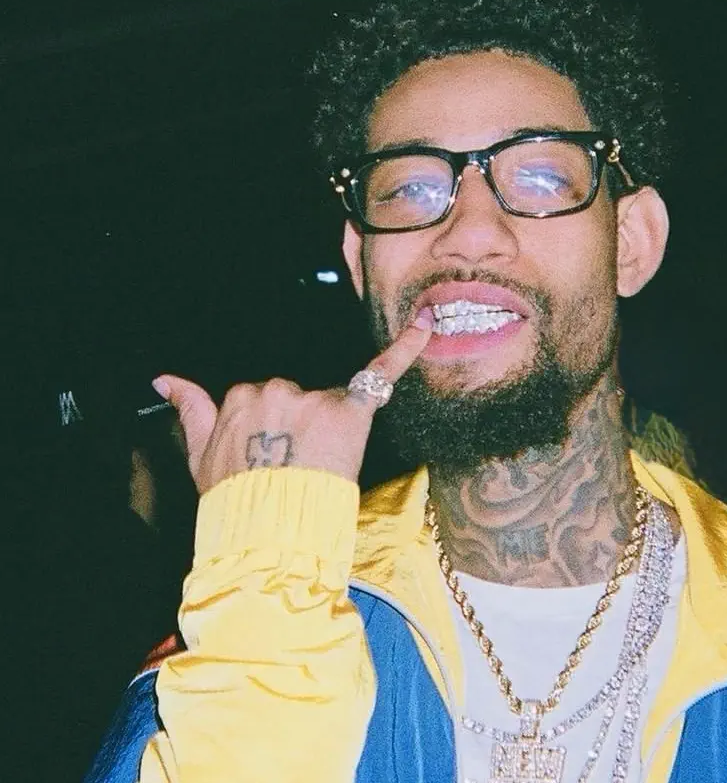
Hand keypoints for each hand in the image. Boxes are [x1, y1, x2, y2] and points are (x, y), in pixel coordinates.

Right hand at [154, 311, 431, 492]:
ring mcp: (312, 399)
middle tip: (295, 469)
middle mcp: (276, 389)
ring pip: (329, 400)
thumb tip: (164, 380)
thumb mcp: (199, 456)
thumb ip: (189, 409)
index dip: (275, 431)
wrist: (266, 536)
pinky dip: (407, 346)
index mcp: (241, 396)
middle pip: (299, 397)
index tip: (273, 458)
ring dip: (328, 428)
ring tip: (317, 468)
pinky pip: (382, 374)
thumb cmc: (233, 501)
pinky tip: (427, 323)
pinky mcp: (350, 411)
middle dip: (301, 428)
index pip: (266, 399)